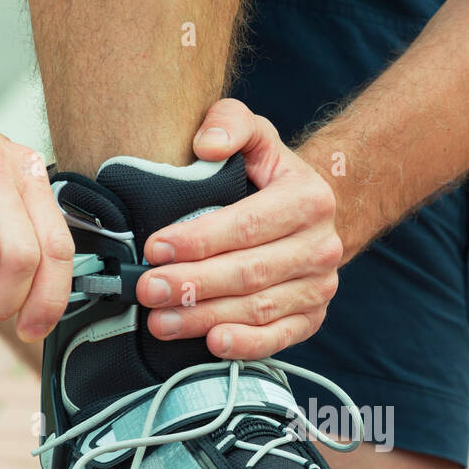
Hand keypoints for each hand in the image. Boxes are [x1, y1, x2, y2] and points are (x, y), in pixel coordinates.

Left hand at [136, 99, 342, 358]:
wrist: (309, 214)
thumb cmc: (268, 176)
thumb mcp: (254, 135)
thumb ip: (230, 123)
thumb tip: (206, 145)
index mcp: (309, 199)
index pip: (247, 225)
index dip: (198, 240)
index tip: (154, 247)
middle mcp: (322, 246)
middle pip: (249, 272)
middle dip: (192, 284)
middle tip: (146, 289)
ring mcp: (320, 287)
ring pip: (258, 309)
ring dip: (205, 318)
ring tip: (160, 321)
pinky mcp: (312, 317)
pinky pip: (278, 338)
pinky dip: (246, 345)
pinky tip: (212, 343)